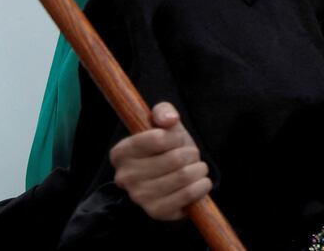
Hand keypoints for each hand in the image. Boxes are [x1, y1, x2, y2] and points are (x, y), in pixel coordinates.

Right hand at [110, 102, 210, 221]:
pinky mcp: (157, 211)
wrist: (172, 178)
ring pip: (184, 176)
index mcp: (121, 152)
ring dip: (198, 169)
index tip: (176, 140)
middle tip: (188, 156)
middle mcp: (125, 177)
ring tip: (193, 168)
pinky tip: (198, 182)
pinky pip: (189, 195)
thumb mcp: (164, 124)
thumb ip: (163, 112)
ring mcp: (139, 197)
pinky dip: (202, 185)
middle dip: (191, 154)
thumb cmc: (167, 148)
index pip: (158, 138)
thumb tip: (169, 120)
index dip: (175, 137)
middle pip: (176, 159)